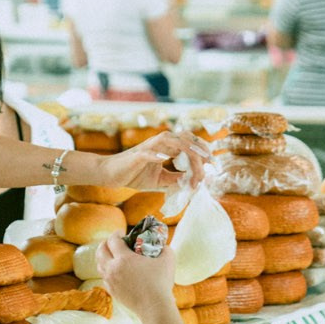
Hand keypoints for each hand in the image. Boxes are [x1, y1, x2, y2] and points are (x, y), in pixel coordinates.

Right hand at [94, 131, 209, 194]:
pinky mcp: (138, 155)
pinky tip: (167, 160)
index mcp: (167, 146)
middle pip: (186, 140)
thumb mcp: (160, 179)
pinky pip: (151, 152)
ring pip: (173, 143)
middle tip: (211, 166)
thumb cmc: (134, 174)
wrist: (110, 174)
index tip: (213, 166)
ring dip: (187, 154)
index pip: (190, 143)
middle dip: (201, 151)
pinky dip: (159, 155)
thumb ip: (176, 179)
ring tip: (198, 167)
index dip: (204, 152)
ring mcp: (149, 147)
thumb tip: (192, 183)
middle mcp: (160, 142)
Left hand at [96, 236, 176, 318]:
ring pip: (99, 265)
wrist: (154, 306)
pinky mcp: (112, 292)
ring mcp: (111, 281)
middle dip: (105, 243)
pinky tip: (115, 271)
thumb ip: (164, 248)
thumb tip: (162, 245)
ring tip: (112, 256)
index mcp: (124, 258)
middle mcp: (113, 268)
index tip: (122, 232)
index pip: (112, 240)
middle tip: (113, 242)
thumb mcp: (168, 259)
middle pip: (100, 251)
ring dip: (104, 257)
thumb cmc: (161, 282)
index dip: (116, 233)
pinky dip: (107, 271)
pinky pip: (104, 278)